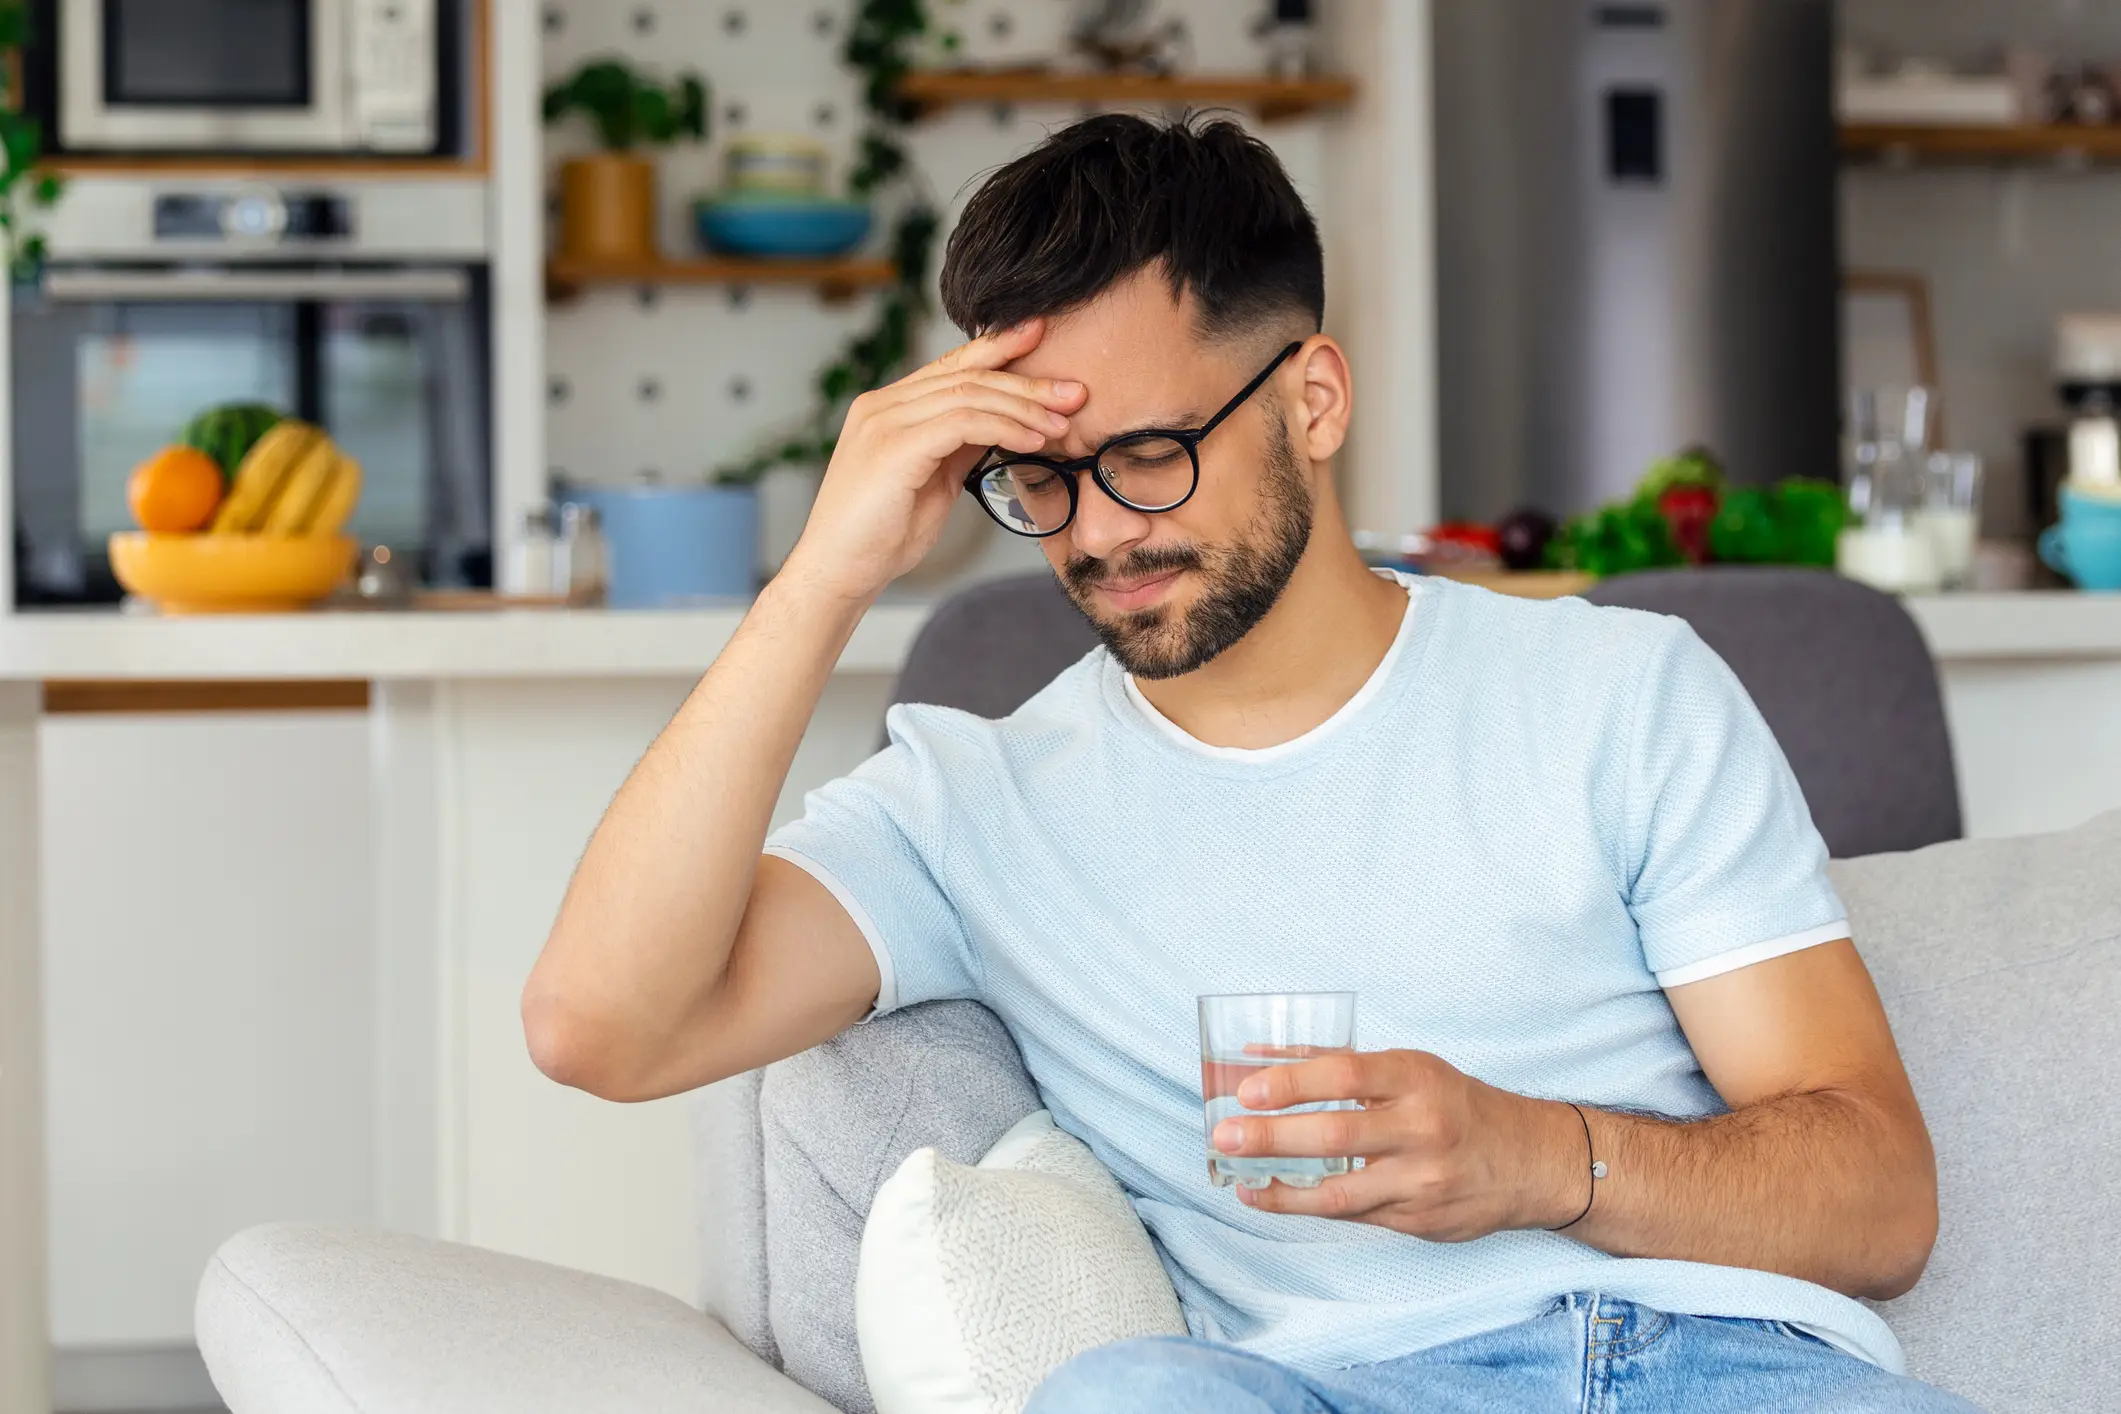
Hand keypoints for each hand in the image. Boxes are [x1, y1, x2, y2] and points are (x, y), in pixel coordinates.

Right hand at [780, 319, 1086, 601]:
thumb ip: (958, 446)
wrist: (838, 573)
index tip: (1040, 334)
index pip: (951, 366)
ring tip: (1062, 423)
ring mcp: (883, 422)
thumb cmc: (881, 535)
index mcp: (888, 408)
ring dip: (1023, 408)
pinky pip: (961, 423)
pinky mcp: (892, 447)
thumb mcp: (932, 480)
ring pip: (967, 394)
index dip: (997, 346)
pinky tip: (1032, 442)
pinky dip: (1003, 428)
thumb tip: (1002, 425)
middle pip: (966, 375)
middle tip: (1074, 390)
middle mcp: (882, 405)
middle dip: (1026, 380)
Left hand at [1209, 1049, 1586, 1240]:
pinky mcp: (1417, 1220)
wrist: (1529, 1162)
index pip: (1347, 1072)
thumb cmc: (1455, 1105)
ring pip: (1339, 1192)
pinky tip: (1271, 1196)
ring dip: (1280, 1188)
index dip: (1292, 1080)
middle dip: (1272, 1137)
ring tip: (1239, 1179)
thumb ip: (1334, 1061)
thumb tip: (1256, 1054)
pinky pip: (1351, 1215)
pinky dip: (1305, 1206)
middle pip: (1336, 1134)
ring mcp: (1421, 1181)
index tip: (1247, 1088)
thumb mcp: (1408, 1069)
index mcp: (1418, 1078)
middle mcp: (1423, 1129)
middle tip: (1224, 1136)